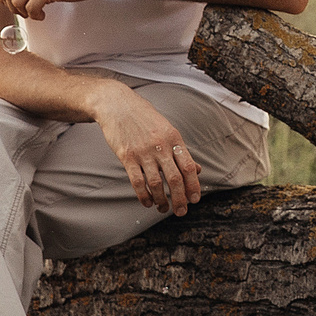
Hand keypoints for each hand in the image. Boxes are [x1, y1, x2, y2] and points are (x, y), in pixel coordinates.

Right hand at [87, 83, 202, 213]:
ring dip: (161, 200)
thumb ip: (181, 151)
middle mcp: (161, 146)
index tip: (195, 200)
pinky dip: (144, 196)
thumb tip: (197, 170)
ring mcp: (143, 151)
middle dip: (180, 199)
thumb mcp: (167, 129)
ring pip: (156, 183)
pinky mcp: (127, 156)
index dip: (194, 185)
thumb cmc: (144, 118)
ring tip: (163, 208)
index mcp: (174, 138)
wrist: (117, 104)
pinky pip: (137, 181)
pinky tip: (148, 202)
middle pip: (174, 179)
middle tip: (181, 211)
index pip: (189, 166)